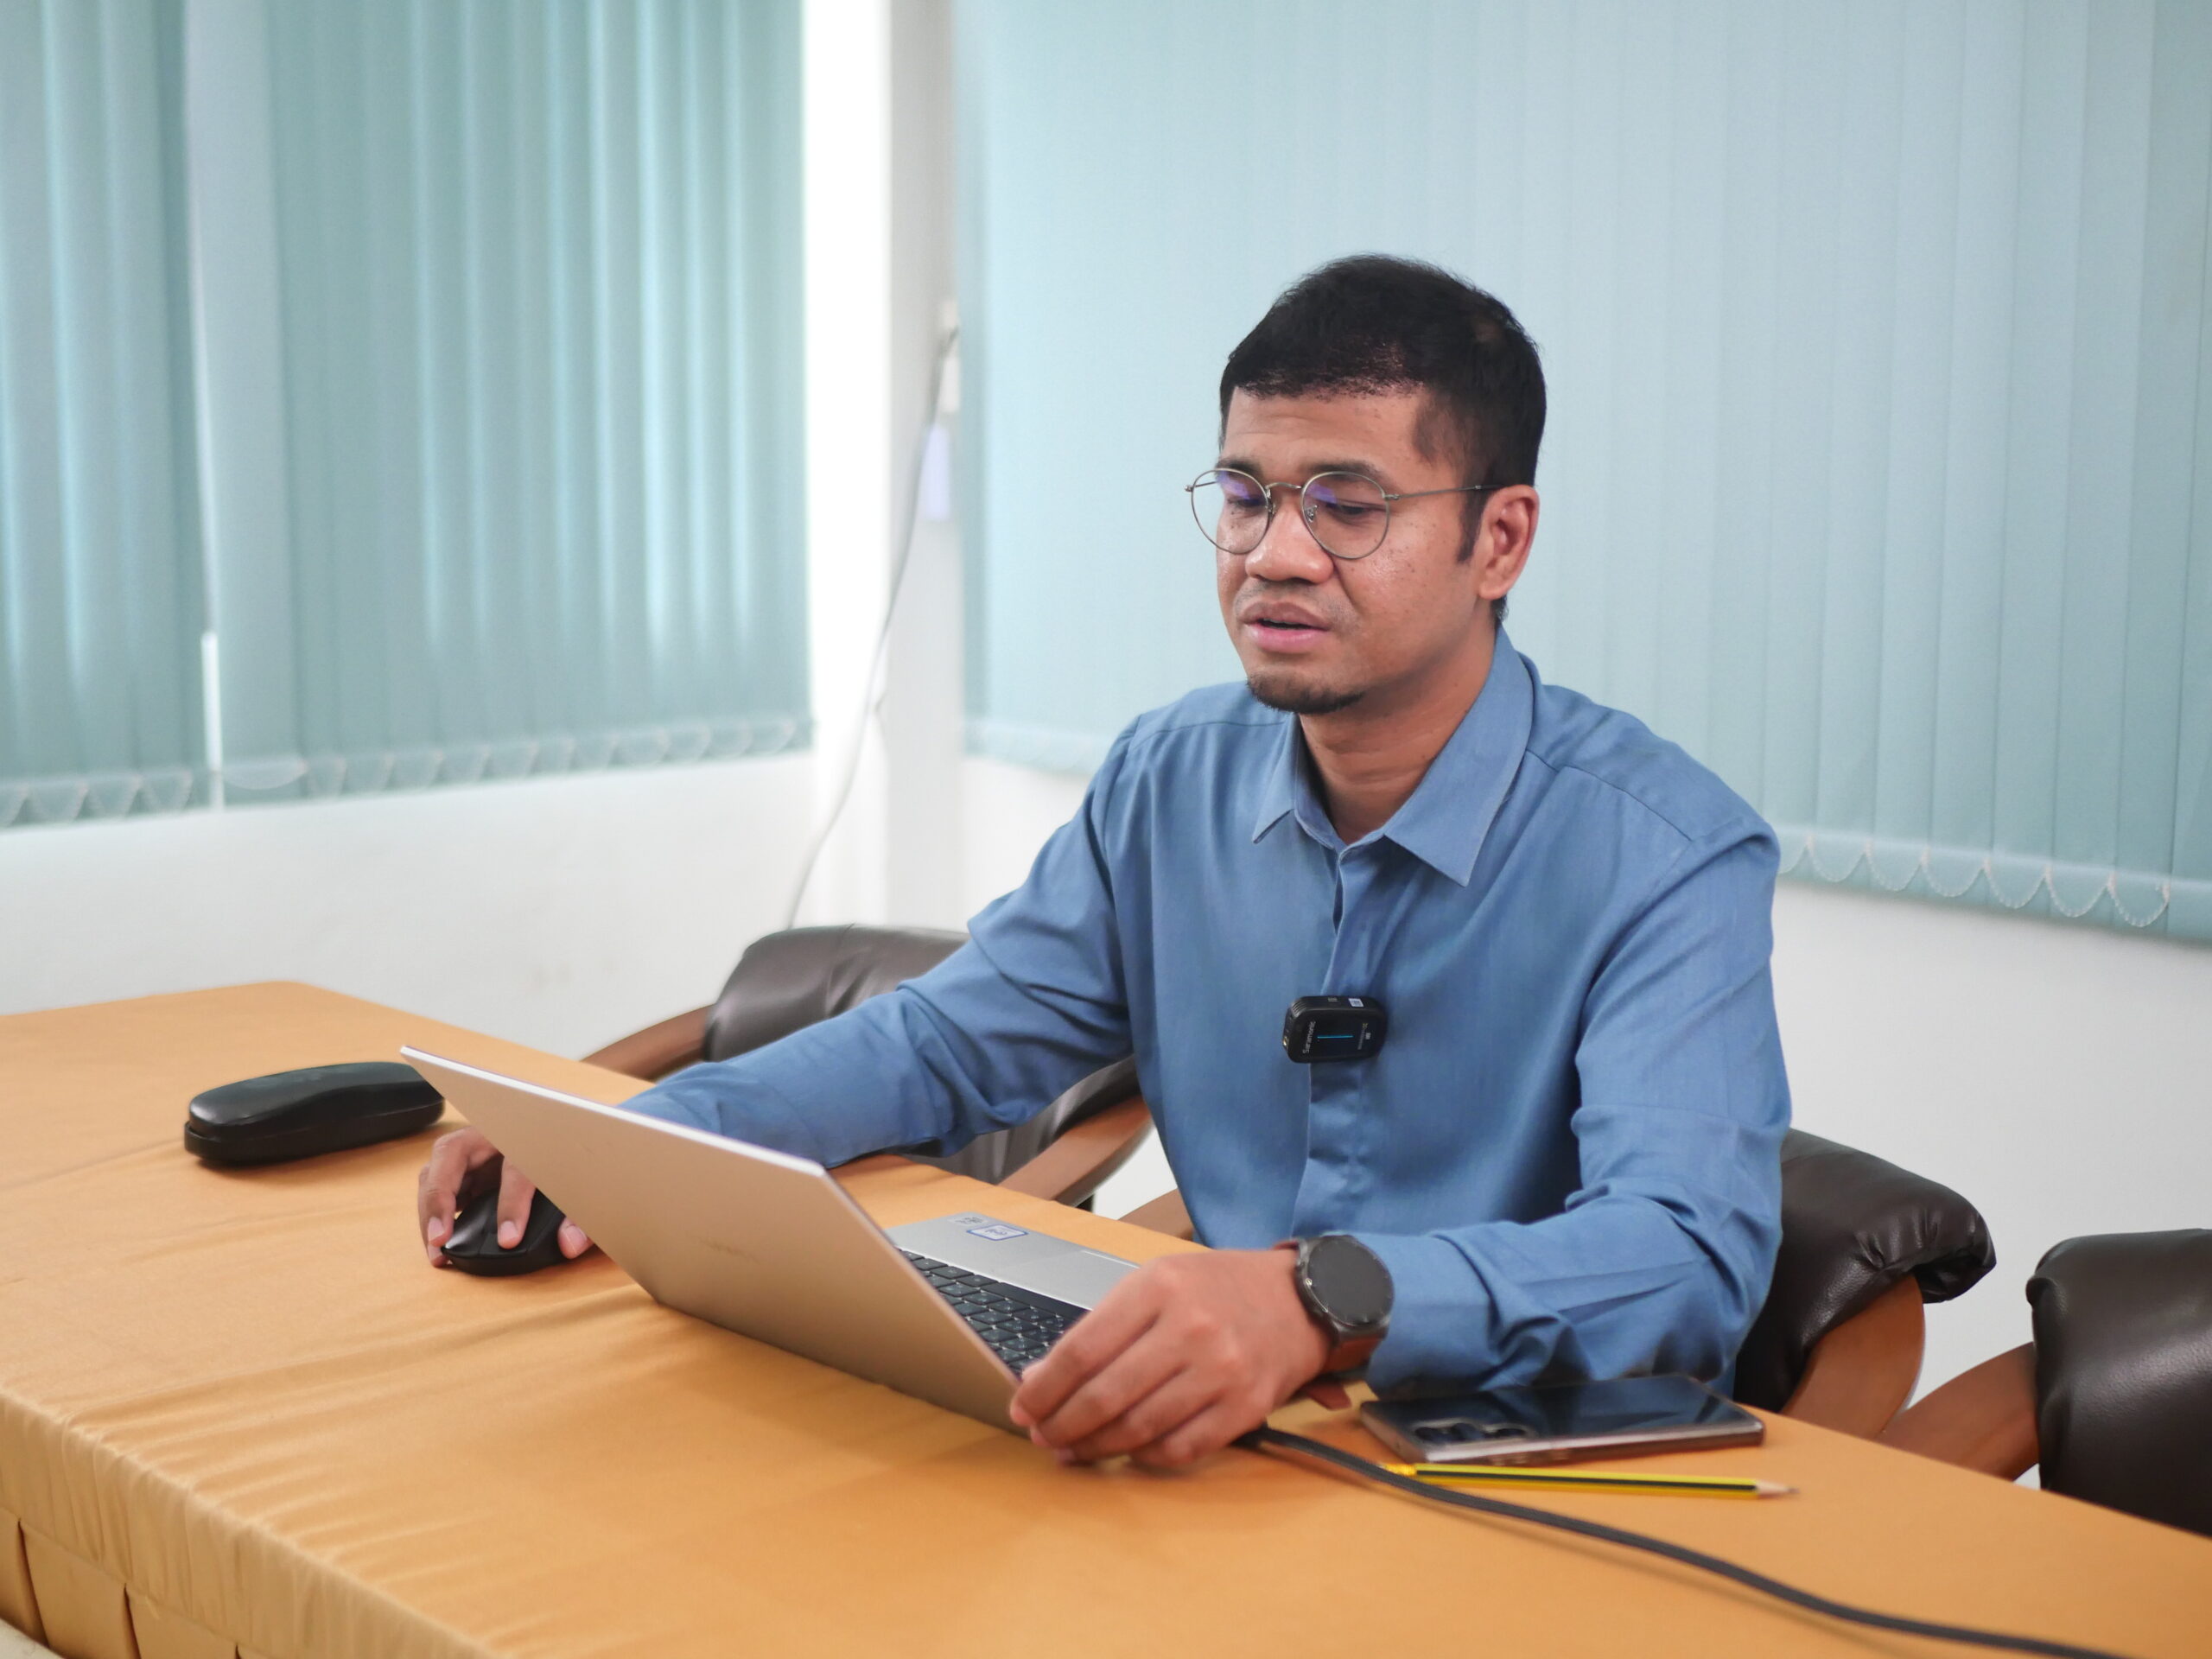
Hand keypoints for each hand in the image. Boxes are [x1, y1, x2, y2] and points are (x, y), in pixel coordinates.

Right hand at [416, 1126, 592, 1267]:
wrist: (567, 1139)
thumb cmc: (571, 1165)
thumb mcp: (585, 1190)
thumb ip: (581, 1217)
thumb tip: (569, 1244)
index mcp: (531, 1136)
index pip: (517, 1166)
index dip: (512, 1203)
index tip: (509, 1239)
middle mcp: (494, 1136)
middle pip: (454, 1150)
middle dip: (441, 1195)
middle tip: (441, 1237)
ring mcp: (474, 1150)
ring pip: (437, 1167)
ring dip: (429, 1208)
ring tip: (436, 1246)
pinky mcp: (463, 1169)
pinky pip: (437, 1185)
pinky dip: (432, 1213)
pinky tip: (437, 1241)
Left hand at [1008, 1248, 1329, 1467]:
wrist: (1301, 1299)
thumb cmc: (1218, 1289)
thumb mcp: (1157, 1281)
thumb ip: (1104, 1325)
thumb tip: (1045, 1376)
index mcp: (1159, 1288)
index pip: (1082, 1350)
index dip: (1044, 1388)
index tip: (1023, 1406)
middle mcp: (1190, 1329)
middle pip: (1105, 1395)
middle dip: (1062, 1425)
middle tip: (1042, 1436)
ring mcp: (1221, 1370)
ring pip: (1138, 1428)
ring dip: (1095, 1447)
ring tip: (1073, 1449)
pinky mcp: (1246, 1407)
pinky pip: (1180, 1448)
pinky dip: (1145, 1456)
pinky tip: (1127, 1450)